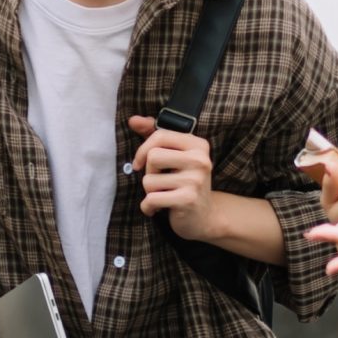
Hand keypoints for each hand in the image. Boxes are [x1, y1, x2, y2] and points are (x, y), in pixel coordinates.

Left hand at [128, 114, 216, 241]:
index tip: (140, 164)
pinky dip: (148, 207)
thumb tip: (133, 120)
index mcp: (197, 145)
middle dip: (148, 173)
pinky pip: (151, 199)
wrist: (205, 217)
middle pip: (153, 157)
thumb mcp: (174, 157)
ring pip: (148, 181)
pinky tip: (159, 209)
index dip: (143, 150)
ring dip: (149, 193)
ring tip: (163, 196)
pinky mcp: (188, 199)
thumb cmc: (184, 184)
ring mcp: (195, 180)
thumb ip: (154, 136)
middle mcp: (200, 159)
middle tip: (159, 183)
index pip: (160, 135)